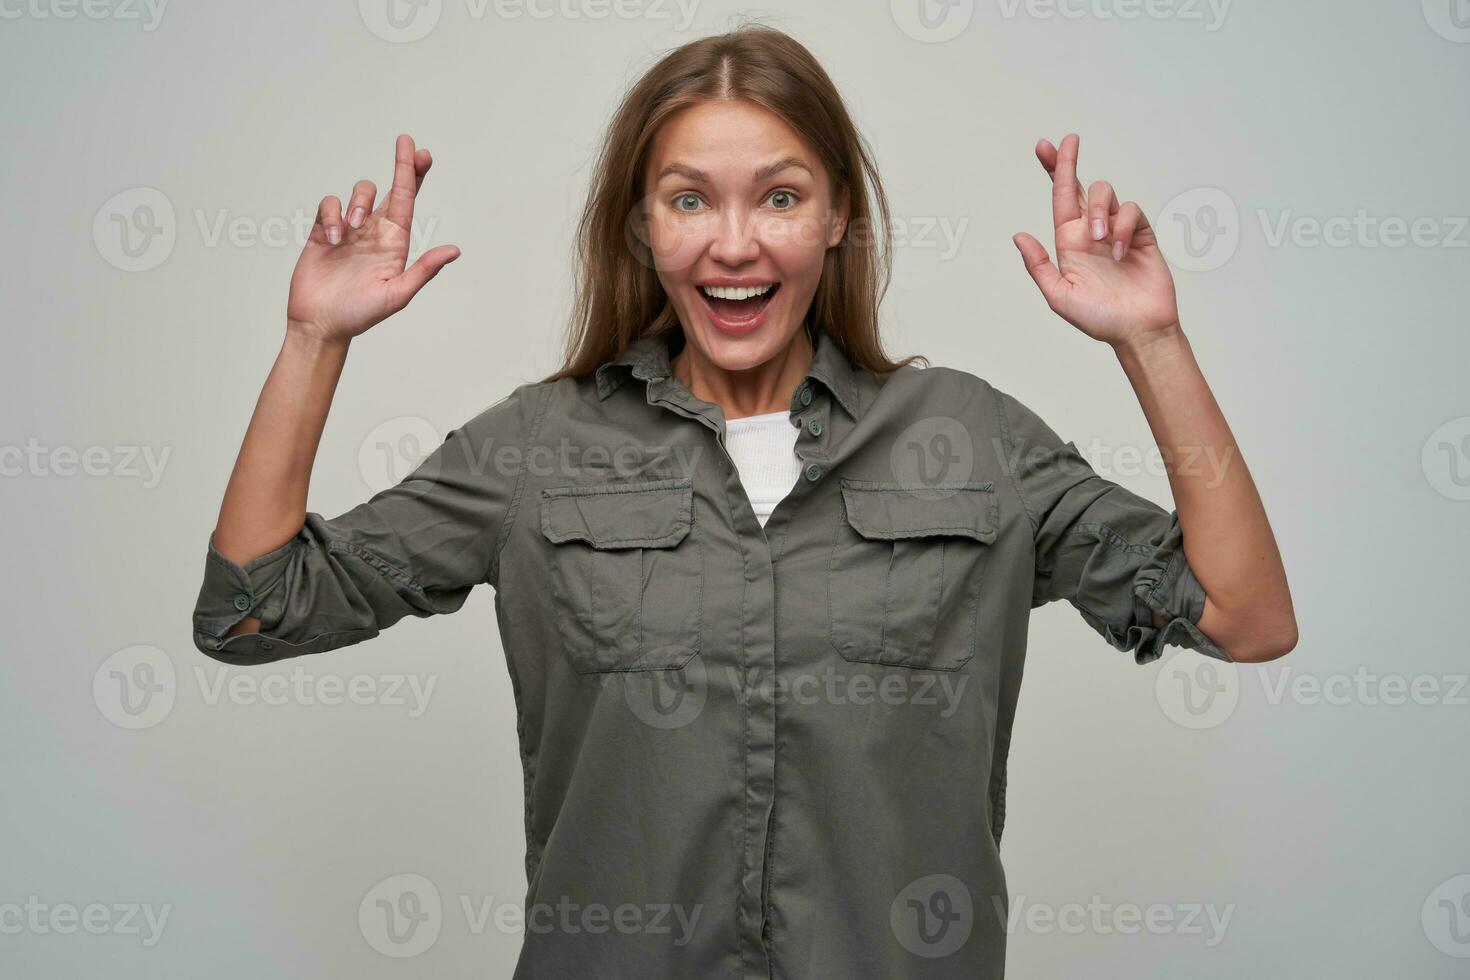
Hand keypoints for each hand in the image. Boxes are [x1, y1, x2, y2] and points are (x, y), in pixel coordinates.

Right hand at [286, 134, 459, 342]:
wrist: (321, 324)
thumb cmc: (360, 315)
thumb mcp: (397, 295)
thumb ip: (423, 271)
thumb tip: (454, 251)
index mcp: (395, 243)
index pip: (408, 202)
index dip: (415, 176)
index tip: (423, 152)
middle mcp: (375, 231)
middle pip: (389, 188)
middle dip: (400, 165)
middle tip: (406, 142)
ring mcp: (349, 230)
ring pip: (359, 192)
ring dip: (357, 203)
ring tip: (352, 229)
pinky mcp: (322, 231)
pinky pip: (329, 205)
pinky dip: (331, 215)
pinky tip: (331, 238)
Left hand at [1012, 133, 1179, 348]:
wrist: (1138, 330)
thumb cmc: (1099, 318)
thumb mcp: (1059, 296)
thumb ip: (1038, 266)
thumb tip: (1019, 236)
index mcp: (1069, 242)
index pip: (1059, 199)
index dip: (1053, 171)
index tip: (1044, 146)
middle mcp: (1091, 232)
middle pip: (1080, 186)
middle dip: (1069, 161)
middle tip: (1068, 142)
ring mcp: (1118, 230)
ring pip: (1105, 194)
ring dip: (1099, 210)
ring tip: (1101, 239)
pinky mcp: (1142, 233)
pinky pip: (1131, 211)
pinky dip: (1125, 226)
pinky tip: (1122, 252)